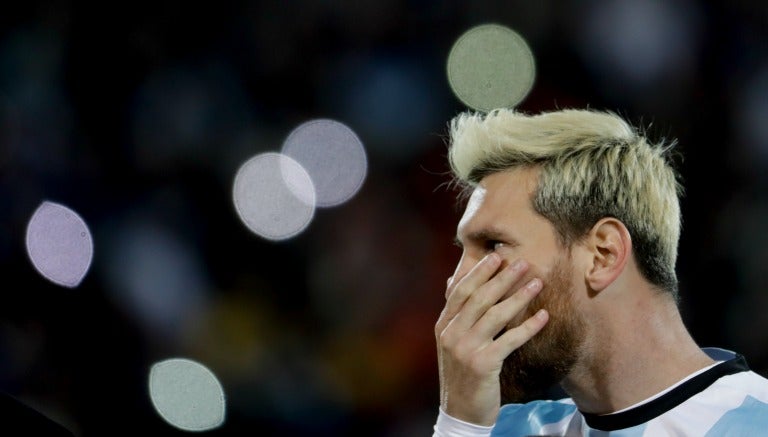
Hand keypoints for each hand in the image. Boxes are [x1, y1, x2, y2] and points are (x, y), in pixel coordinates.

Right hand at [435, 253, 547, 425]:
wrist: (460, 411)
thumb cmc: (461, 373)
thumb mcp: (451, 341)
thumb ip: (454, 313)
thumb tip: (451, 280)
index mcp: (443, 325)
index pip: (460, 291)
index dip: (478, 272)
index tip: (496, 256)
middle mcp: (451, 334)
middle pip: (479, 299)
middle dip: (502, 278)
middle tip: (521, 262)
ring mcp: (465, 349)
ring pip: (495, 315)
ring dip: (518, 297)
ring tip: (537, 283)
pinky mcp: (482, 365)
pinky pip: (509, 340)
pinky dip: (528, 327)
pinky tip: (544, 317)